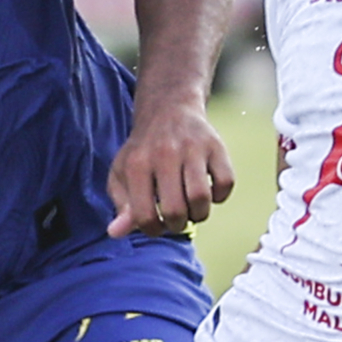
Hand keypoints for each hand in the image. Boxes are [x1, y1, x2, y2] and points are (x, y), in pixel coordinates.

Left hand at [106, 99, 234, 237]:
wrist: (168, 108)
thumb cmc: (143, 150)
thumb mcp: (123, 173)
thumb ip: (121, 204)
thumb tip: (115, 232)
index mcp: (137, 164)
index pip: (144, 216)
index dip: (152, 230)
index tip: (157, 224)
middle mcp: (164, 154)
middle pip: (176, 211)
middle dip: (177, 225)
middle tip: (176, 217)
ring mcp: (193, 148)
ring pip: (201, 198)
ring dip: (199, 214)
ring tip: (192, 208)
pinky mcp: (216, 146)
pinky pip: (225, 183)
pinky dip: (220, 196)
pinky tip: (209, 191)